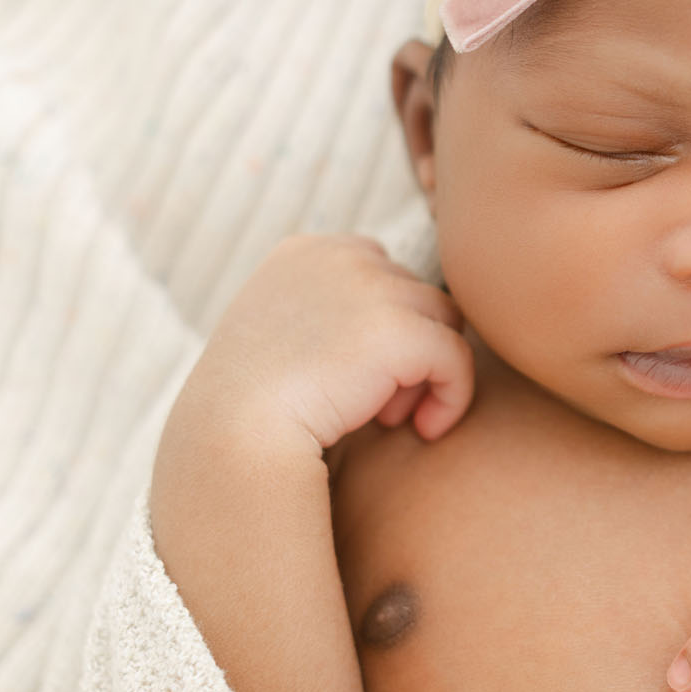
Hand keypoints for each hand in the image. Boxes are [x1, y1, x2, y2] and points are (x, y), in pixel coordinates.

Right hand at [175, 232, 473, 451]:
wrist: (232, 438)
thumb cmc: (251, 405)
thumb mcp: (280, 335)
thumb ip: (332, 312)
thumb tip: (403, 324)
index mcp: (305, 252)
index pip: (379, 271)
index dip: (382, 325)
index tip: (357, 374)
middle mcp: (340, 256)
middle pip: (416, 294)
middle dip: (405, 350)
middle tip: (377, 404)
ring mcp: (372, 288)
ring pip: (443, 321)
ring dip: (425, 371)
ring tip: (388, 415)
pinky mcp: (399, 330)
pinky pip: (458, 358)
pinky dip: (452, 395)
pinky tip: (425, 429)